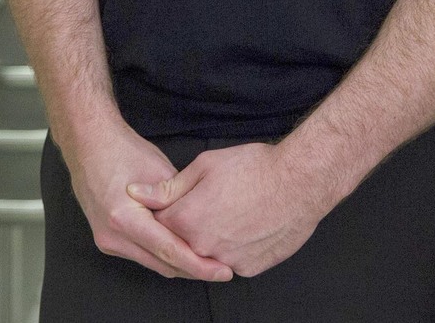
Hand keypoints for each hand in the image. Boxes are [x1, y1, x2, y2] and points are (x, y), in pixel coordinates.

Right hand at [60, 122, 232, 281]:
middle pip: (162, 264)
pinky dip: (161, 254)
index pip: (170, 251)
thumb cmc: (122, 151)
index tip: (222, 272)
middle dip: (192, 268)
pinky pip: (140, 255)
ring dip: (177, 263)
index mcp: (125, 219)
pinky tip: (180, 248)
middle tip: (221, 269)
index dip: (199, 265)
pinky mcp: (107, 241)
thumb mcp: (160, 172)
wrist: (88, 145)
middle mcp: (113, 237)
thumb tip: (202, 222)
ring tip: (206, 260)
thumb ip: (180, 202)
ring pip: (151, 263)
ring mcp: (107, 242)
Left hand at [131, 141, 337, 277]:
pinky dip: (234, 248)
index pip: (159, 223)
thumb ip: (168, 187)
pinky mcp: (248, 268)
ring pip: (207, 254)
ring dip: (212, 238)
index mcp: (185, 220)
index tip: (184, 199)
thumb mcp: (206, 165)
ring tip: (233, 212)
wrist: (300, 182)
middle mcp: (201, 247)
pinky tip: (248, 225)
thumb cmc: (255, 168)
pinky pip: (231, 261)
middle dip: (189, 226)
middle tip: (214, 204)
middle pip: (182, 243)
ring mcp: (225, 261)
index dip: (170, 209)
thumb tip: (135, 193)